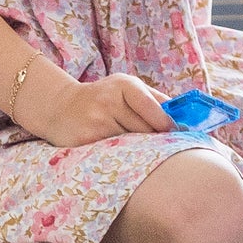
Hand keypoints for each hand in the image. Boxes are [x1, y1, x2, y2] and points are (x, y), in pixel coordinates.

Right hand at [20, 71, 174, 147]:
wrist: (62, 107)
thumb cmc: (103, 97)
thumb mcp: (126, 87)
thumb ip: (153, 97)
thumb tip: (181, 114)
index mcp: (124, 85)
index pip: (150, 105)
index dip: (165, 122)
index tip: (176, 133)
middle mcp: (109, 101)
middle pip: (142, 128)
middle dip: (154, 139)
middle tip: (165, 148)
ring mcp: (95, 121)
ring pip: (128, 142)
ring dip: (138, 150)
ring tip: (145, 154)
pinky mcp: (85, 140)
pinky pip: (111, 152)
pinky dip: (120, 156)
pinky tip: (123, 157)